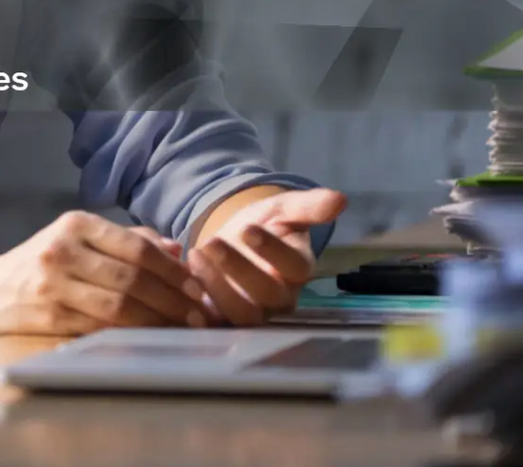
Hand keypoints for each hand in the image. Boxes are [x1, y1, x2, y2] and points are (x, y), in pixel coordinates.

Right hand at [0, 211, 209, 336]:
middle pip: (132, 277)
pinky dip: (132, 334)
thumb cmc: (45, 262)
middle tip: (200, 314)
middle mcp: (63, 249)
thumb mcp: (79, 238)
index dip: (172, 270)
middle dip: (173, 298)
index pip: (136, 246)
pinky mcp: (49, 316)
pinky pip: (101, 327)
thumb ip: (127, 239)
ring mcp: (53, 283)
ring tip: (183, 328)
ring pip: (119, 305)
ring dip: (159, 320)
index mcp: (75, 223)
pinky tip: (151, 337)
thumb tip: (178, 250)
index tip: (198, 286)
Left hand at [188, 188, 347, 326]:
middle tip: (212, 243)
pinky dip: (198, 306)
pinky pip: (214, 323)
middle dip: (238, 269)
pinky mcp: (224, 319)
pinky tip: (182, 279)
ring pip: (241, 314)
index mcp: (298, 270)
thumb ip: (308, 206)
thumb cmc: (263, 225)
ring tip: (194, 254)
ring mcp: (253, 312)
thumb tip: (340, 199)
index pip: (295, 268)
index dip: (273, 251)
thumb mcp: (282, 209)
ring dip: (216, 286)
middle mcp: (280, 298)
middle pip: (267, 295)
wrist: (232, 241)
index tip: (249, 229)